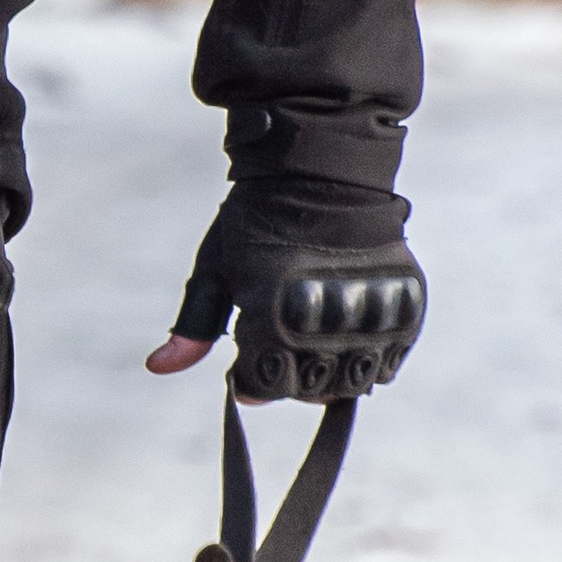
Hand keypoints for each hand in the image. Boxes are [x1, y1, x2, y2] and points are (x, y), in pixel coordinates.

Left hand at [146, 181, 423, 397]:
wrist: (325, 170)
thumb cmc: (258, 220)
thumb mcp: (215, 268)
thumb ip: (192, 326)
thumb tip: (156, 367)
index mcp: (272, 315)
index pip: (262, 389)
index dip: (249, 380)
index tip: (248, 355)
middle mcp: (324, 322)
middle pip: (305, 391)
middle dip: (287, 377)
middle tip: (283, 339)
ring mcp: (370, 318)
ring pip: (349, 384)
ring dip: (328, 373)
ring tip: (315, 335)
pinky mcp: (405, 308)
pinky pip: (387, 365)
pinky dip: (367, 359)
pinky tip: (348, 329)